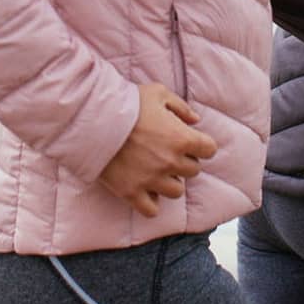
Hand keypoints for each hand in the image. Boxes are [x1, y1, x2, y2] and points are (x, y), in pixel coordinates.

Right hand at [98, 83, 218, 217]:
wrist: (93, 120)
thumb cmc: (127, 103)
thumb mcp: (157, 93)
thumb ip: (181, 106)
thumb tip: (196, 120)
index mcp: (181, 138)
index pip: (209, 150)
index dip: (202, 145)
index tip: (191, 142)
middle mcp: (170, 162)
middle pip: (193, 171)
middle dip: (184, 162)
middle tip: (168, 153)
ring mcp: (152, 180)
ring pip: (176, 191)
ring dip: (170, 182)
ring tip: (156, 171)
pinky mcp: (132, 192)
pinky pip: (152, 210)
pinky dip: (151, 202)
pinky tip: (145, 190)